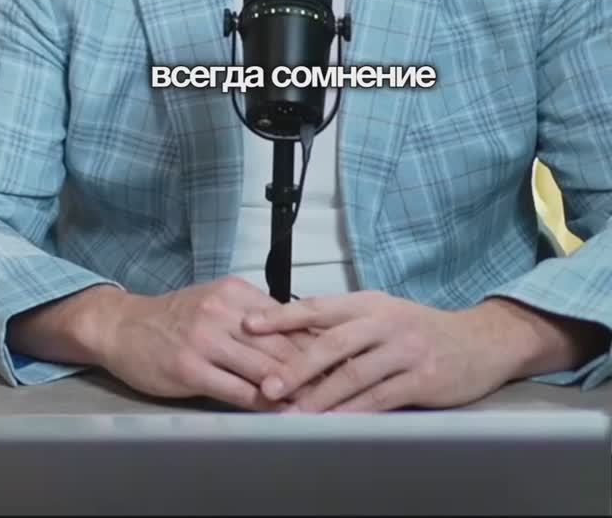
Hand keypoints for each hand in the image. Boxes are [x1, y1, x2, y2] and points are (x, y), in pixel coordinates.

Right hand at [98, 277, 319, 409]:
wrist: (124, 326)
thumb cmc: (175, 317)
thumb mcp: (218, 302)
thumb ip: (255, 316)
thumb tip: (299, 337)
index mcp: (235, 292)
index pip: (288, 318)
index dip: (316, 341)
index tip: (340, 357)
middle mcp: (223, 311)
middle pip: (281, 343)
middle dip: (312, 368)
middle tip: (339, 385)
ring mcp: (205, 339)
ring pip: (263, 367)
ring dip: (291, 389)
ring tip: (316, 404)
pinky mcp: (190, 368)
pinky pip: (235, 389)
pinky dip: (261, 403)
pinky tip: (277, 412)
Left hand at [243, 291, 519, 412]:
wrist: (480, 341)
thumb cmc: (421, 330)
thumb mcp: (382, 317)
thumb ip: (344, 327)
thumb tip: (291, 340)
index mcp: (369, 303)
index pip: (317, 305)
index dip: (282, 316)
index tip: (248, 324)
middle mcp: (385, 322)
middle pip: (333, 342)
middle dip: (297, 365)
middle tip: (268, 386)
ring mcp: (405, 350)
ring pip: (354, 374)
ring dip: (321, 396)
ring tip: (293, 414)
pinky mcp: (423, 378)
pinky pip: (382, 397)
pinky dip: (355, 412)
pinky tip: (335, 425)